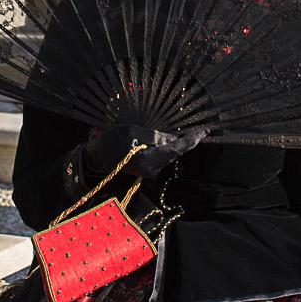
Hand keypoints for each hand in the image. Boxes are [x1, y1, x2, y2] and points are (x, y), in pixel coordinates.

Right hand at [82, 125, 204, 181]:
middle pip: (175, 152)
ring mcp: (150, 171)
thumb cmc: (111, 142)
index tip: (204, 131)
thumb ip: (153, 135)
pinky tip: (172, 139)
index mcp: (149, 161)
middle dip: (187, 141)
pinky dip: (169, 147)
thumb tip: (171, 138)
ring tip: (187, 133)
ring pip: (169, 154)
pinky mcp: (148, 168)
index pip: (176, 149)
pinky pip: (162, 155)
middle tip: (202, 130)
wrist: (96, 159)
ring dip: (178, 143)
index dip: (191, 140)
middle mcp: (152, 170)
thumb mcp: (131, 132)